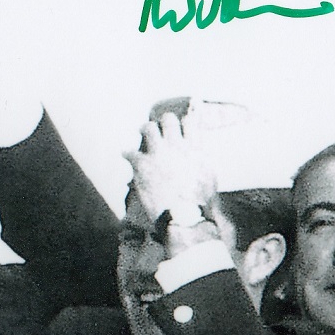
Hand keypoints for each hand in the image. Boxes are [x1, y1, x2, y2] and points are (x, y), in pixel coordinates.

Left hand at [124, 112, 218, 229]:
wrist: (183, 214)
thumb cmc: (200, 201)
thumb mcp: (209, 177)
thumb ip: (202, 162)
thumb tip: (199, 156)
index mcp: (194, 148)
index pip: (189, 122)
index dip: (184, 122)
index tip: (181, 125)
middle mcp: (176, 145)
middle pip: (167, 119)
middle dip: (163, 122)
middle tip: (159, 128)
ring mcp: (158, 153)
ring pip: (148, 128)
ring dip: (144, 129)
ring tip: (141, 132)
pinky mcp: (142, 165)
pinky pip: (130, 152)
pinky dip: (127, 154)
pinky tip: (126, 155)